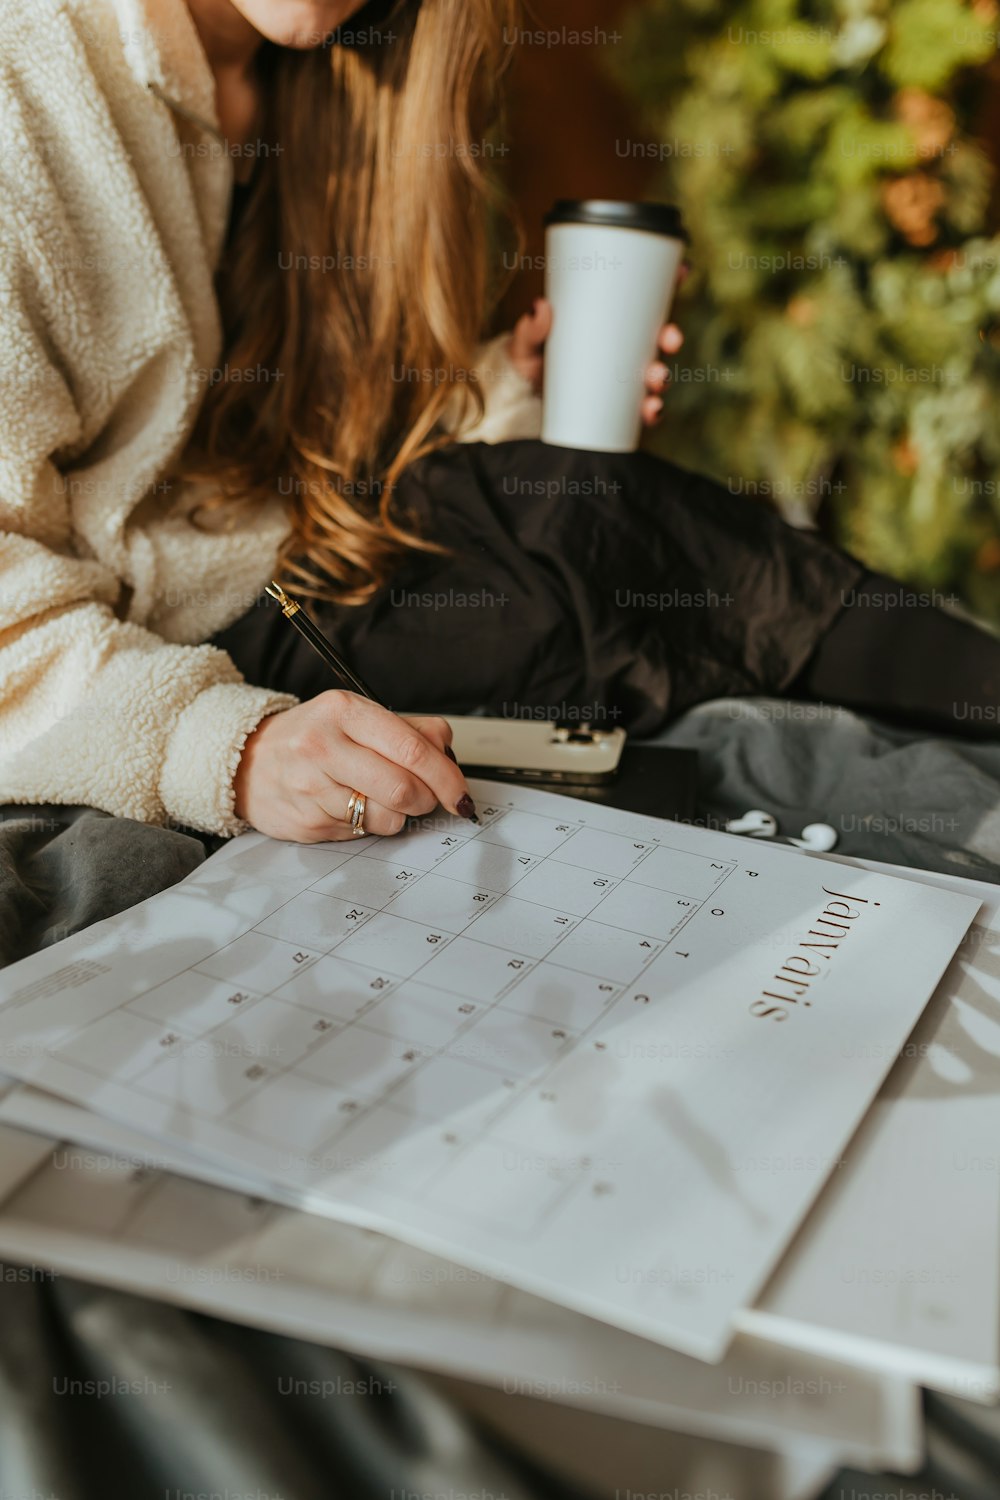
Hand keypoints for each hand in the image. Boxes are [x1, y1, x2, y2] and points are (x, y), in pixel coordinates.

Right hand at [232, 692, 474, 842]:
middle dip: (426, 800)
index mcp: (344, 711)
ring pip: (385, 819)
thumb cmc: (311, 737)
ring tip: (374, 797)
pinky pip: (359, 835)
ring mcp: (310, 787)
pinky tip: (346, 806)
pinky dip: (364, 825)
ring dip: (395, 815)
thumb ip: (408, 730)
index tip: (461, 793)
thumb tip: (448, 753)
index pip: (412, 749)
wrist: (245, 760)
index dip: (447, 777)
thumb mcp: (356, 717)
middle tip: (424, 798)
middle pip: (404, 789)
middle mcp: (322, 745)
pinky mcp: (304, 822)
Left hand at [508, 294, 685, 426]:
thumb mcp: (527, 342)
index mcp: (610, 322)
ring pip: (656, 373)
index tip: (682, 271)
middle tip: (669, 340)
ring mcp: (623, 377)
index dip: (670, 283)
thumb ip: (531, 328)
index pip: (646, 300)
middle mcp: (623, 348)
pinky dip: (654, 411)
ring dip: (663, 376)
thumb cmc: (530, 361)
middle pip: (659, 338)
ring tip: (655, 380)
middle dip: (671, 337)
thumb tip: (539, 306)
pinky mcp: (619, 407)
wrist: (523, 400)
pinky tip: (653, 410)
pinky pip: (644, 410)